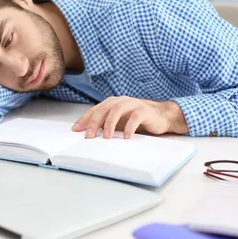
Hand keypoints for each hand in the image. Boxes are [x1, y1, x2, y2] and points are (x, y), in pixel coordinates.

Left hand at [72, 96, 187, 138]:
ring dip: (110, 124)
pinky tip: (126, 137)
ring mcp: (133, 104)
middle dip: (94, 122)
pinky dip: (129, 127)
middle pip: (104, 108)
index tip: (76, 130)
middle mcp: (121, 101)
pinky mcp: (145, 111)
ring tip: (106, 137)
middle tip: (89, 136)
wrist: (161, 115)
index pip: (95, 110)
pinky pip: (135, 117)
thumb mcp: (118, 122)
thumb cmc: (137, 119)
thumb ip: (105, 125)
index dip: (84, 119)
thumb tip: (88, 135)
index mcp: (113, 103)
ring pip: (118, 110)